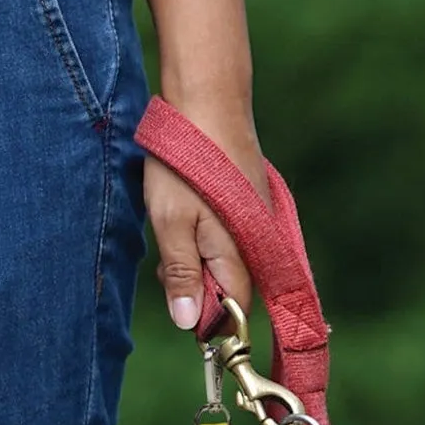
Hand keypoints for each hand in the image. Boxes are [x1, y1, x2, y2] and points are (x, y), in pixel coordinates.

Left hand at [144, 96, 268, 333]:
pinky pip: (229, 242)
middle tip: (165, 261)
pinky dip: (204, 239)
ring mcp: (258, 226)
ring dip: (197, 262)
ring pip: (226, 265)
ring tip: (173, 230)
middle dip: (196, 288)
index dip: (205, 318)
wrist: (211, 100)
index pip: (232, 313)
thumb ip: (181, 276)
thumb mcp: (171, 223)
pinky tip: (187, 215)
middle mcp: (259, 247)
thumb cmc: (187, 163)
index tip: (177, 304)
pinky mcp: (251, 208)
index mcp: (240, 257)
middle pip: (230, 292)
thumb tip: (189, 324)